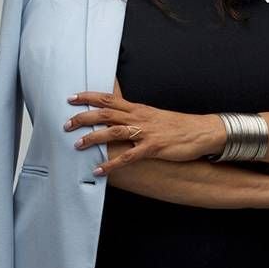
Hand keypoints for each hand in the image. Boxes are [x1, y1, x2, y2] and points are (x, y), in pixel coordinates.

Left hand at [66, 91, 221, 173]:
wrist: (202, 131)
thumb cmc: (178, 126)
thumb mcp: (154, 116)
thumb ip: (136, 117)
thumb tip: (119, 118)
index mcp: (138, 109)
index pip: (109, 98)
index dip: (88, 97)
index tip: (71, 98)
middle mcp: (139, 118)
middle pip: (105, 113)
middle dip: (84, 117)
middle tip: (66, 124)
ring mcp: (146, 132)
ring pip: (113, 132)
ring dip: (93, 138)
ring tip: (77, 145)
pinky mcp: (153, 148)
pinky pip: (129, 157)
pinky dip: (112, 164)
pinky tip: (100, 170)